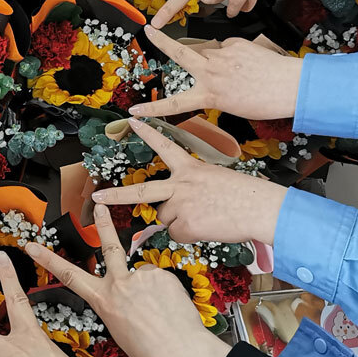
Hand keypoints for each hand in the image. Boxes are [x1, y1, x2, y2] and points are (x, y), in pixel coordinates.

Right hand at [25, 206, 230, 356]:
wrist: (183, 356)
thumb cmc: (152, 354)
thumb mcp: (120, 332)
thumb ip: (117, 307)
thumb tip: (124, 297)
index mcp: (104, 301)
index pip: (69, 275)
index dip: (48, 259)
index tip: (32, 246)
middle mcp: (119, 284)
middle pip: (108, 246)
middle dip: (103, 224)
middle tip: (100, 207)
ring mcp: (141, 277)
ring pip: (142, 275)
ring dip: (149, 289)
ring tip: (161, 312)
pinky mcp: (163, 275)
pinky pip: (161, 280)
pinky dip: (165, 292)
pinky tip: (170, 309)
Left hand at [92, 118, 287, 245]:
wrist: (260, 208)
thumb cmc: (244, 195)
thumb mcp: (214, 179)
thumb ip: (190, 188)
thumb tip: (177, 207)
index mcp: (190, 168)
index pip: (165, 145)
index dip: (147, 133)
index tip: (132, 120)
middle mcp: (181, 184)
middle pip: (142, 191)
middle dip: (116, 195)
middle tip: (97, 196)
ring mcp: (181, 204)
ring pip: (166, 218)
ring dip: (179, 222)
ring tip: (205, 217)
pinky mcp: (185, 224)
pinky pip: (177, 234)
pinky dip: (189, 235)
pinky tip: (207, 228)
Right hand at [131, 26, 302, 121]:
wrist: (293, 87)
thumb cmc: (266, 100)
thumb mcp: (232, 103)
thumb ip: (214, 82)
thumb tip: (208, 60)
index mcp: (210, 94)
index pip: (175, 104)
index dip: (153, 108)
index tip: (136, 110)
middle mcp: (212, 72)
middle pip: (181, 52)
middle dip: (162, 41)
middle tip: (150, 30)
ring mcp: (224, 55)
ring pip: (209, 50)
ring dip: (214, 57)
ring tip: (238, 70)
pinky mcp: (236, 44)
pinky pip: (227, 47)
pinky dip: (233, 53)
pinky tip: (247, 62)